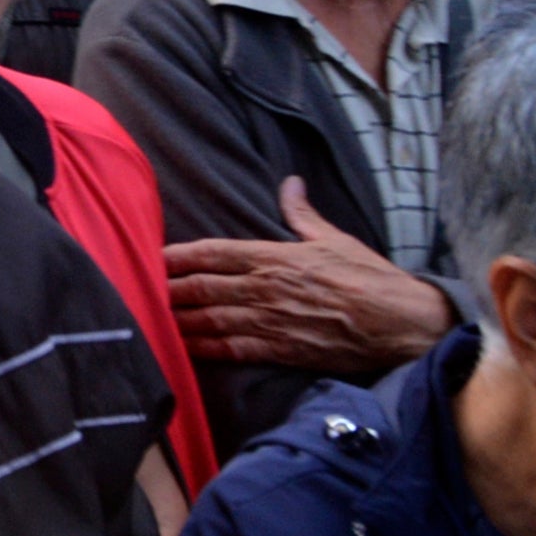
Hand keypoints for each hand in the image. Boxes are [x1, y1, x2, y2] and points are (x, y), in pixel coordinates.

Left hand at [162, 178, 459, 375]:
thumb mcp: (334, 239)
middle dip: (167, 289)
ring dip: (178, 319)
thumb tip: (290, 184)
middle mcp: (267, 289)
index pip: (215, 252)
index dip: (178, 255)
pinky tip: (181, 350)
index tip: (151, 255)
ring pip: (211, 319)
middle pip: (203, 287)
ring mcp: (272, 322)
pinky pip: (234, 350)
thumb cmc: (371, 277)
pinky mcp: (282, 351)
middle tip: (134, 288)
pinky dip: (205, 350)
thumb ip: (302, 214)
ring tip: (147, 319)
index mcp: (276, 257)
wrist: (401, 323)